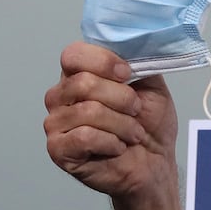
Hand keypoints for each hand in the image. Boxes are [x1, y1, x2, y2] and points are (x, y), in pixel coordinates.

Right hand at [43, 42, 178, 199]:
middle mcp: (61, 96)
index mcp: (79, 75)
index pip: (73, 54)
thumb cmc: (149, 125)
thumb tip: (128, 46)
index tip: (128, 75)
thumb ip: (137, 62)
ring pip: (88, 112)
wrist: (154, 162)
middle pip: (83, 83)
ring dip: (122, 125)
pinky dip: (112, 142)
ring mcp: (56, 123)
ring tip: (132, 134)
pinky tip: (117, 148)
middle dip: (122, 99)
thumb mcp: (151, 86)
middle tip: (136, 111)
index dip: (103, 62)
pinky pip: (85, 137)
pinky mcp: (58, 149)